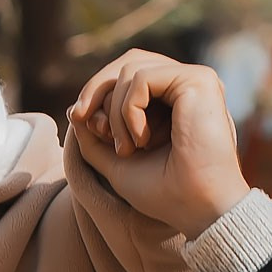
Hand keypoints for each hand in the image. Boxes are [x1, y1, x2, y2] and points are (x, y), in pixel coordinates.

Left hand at [69, 51, 248, 240]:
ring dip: (115, 111)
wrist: (197, 209)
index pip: (126, 76)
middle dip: (97, 90)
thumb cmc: (165, 193)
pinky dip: (129, 109)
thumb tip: (72, 110)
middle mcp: (184, 87)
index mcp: (171, 102)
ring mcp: (193, 81)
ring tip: (126, 148)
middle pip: (128, 62)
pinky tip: (141, 140)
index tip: (93, 130)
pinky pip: (142, 77)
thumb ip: (95, 138)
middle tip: (90, 123)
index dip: (99, 97)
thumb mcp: (116, 162)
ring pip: (131, 68)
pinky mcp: (198, 81)